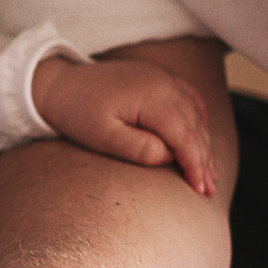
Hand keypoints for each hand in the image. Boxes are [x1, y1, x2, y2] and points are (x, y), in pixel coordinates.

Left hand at [32, 58, 217, 196]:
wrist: (58, 83)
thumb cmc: (76, 113)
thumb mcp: (102, 137)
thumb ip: (137, 148)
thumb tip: (169, 156)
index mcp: (151, 96)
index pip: (184, 135)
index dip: (195, 164)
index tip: (201, 190)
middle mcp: (162, 82)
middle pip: (194, 126)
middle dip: (204, 160)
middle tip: (209, 190)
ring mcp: (161, 77)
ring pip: (194, 114)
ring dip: (203, 143)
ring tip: (208, 173)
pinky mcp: (157, 78)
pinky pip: (188, 99)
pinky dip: (198, 120)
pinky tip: (201, 137)